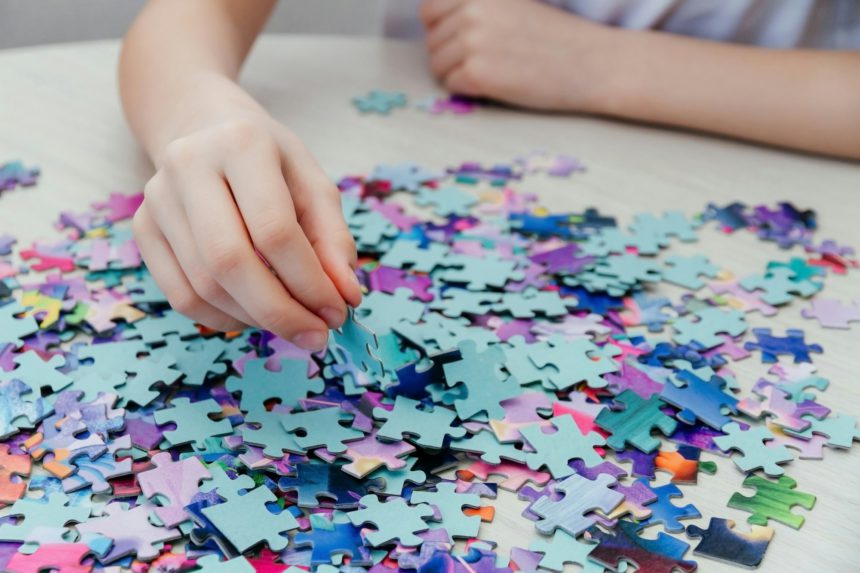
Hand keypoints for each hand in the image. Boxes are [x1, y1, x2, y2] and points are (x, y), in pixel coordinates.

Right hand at [133, 112, 361, 350]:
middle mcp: (188, 166)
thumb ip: (333, 239)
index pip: (274, 230)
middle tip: (317, 335)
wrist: (204, 128)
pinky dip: (224, 319)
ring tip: (292, 323)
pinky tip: (255, 316)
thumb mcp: (313, 184)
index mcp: (241, 144)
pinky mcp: (143, 229)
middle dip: (280, 311)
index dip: (309, 282)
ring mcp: (157, 199)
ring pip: (204, 286)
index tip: (337, 312)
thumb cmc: (270, 161)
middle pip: (229, 262)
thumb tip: (346, 295)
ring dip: (256, 319)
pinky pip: (182, 296)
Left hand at [421, 0, 614, 111]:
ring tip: (493, 71)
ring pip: (438, 65)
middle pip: (432, 42)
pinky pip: (451, 85)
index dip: (441, 30)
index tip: (461, 41)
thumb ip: (475, 8)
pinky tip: (495, 84)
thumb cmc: (553, 38)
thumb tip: (433, 24)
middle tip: (486, 61)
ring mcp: (473, 42)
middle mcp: (473, 11)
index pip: (429, 11)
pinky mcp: (477, 73)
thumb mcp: (512, 5)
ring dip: (458, 74)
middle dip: (451, 55)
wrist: (590, 63)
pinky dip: (467, 90)